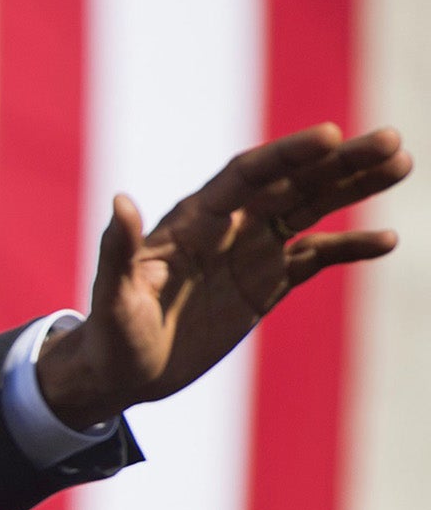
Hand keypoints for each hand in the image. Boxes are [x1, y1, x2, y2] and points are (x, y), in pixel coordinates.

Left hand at [36, 123, 410, 428]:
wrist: (120, 373)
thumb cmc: (108, 335)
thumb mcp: (111, 298)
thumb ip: (118, 252)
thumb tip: (120, 202)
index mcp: (191, 223)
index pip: (246, 177)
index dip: (286, 156)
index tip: (330, 136)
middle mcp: (226, 228)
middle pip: (290, 184)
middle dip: (339, 163)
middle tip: (391, 140)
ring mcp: (249, 253)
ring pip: (310, 210)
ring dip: (354, 187)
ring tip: (402, 163)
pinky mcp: (264, 284)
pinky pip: (314, 258)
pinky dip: (349, 248)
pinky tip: (386, 240)